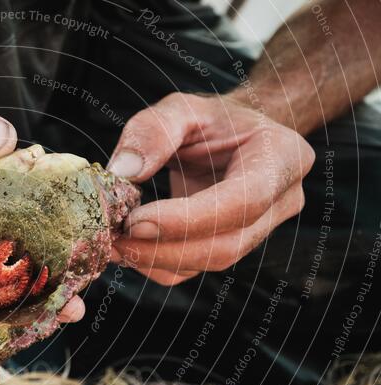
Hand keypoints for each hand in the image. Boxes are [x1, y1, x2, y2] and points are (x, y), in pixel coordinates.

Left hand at [106, 92, 314, 284]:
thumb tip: (124, 172)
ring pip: (208, 262)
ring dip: (155, 259)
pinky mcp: (232, 247)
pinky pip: (194, 269)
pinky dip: (156, 264)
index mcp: (281, 159)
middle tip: (113, 239)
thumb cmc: (213, 119)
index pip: (241, 202)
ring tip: (112, 243)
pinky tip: (126, 248)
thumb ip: (153, 130)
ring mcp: (260, 230)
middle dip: (164, 248)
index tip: (135, 221)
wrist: (234, 136)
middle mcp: (281, 202)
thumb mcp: (183, 107)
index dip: (187, 219)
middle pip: (225, 244)